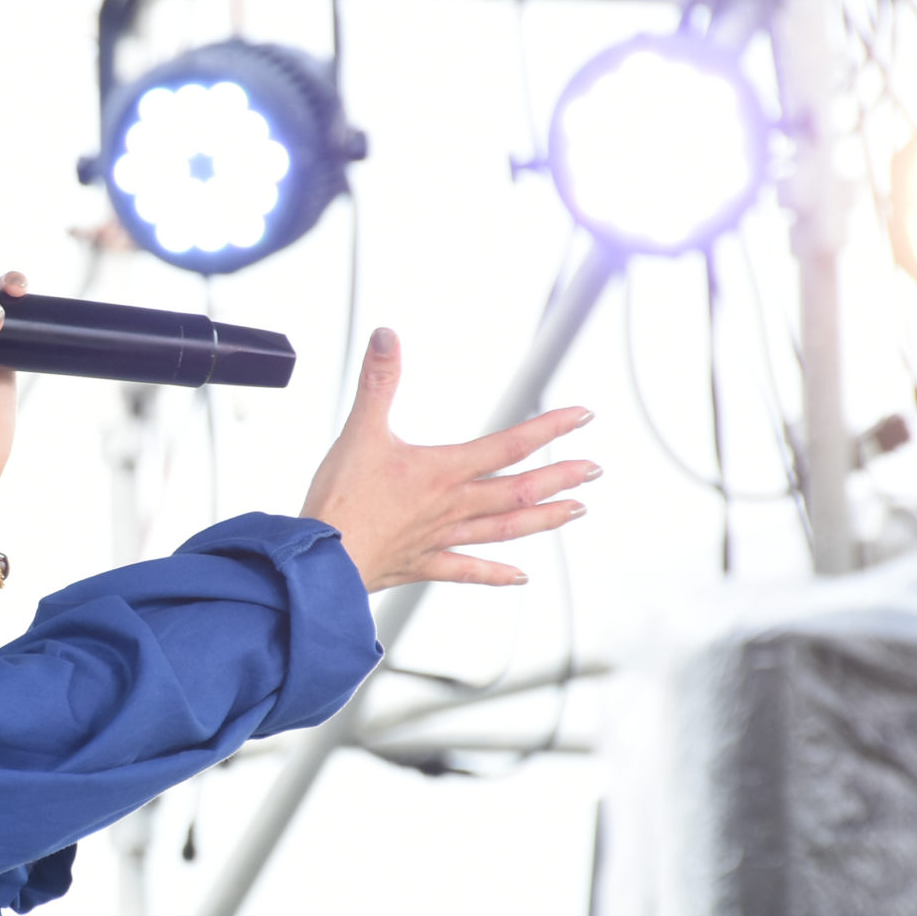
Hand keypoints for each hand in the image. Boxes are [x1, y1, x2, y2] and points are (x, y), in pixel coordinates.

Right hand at [300, 328, 598, 592]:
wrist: (322, 560)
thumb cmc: (341, 500)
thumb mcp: (358, 432)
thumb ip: (377, 382)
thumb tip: (386, 337)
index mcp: (443, 471)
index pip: (509, 445)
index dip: (549, 428)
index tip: (583, 417)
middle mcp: (452, 506)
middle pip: (518, 489)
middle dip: (561, 477)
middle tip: (594, 470)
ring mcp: (441, 538)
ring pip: (505, 529)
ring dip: (543, 519)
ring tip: (575, 512)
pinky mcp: (423, 564)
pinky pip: (467, 570)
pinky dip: (496, 575)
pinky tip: (520, 578)